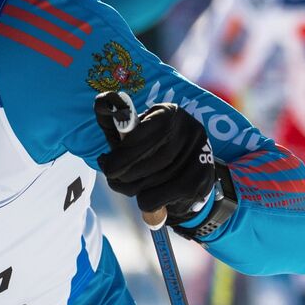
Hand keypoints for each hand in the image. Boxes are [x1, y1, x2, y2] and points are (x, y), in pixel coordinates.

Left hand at [96, 102, 215, 225]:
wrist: (190, 162)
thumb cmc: (154, 143)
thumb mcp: (136, 129)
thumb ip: (116, 123)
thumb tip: (100, 103)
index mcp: (169, 113)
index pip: (141, 134)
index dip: (120, 154)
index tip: (105, 163)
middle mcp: (189, 130)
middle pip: (149, 160)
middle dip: (124, 174)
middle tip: (112, 178)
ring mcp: (200, 154)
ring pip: (156, 181)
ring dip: (134, 189)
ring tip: (127, 186)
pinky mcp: (203, 178)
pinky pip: (168, 196)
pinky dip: (149, 201)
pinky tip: (144, 197)